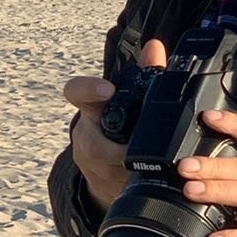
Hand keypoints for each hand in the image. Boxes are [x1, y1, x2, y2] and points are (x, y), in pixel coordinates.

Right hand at [64, 39, 167, 213]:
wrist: (107, 169)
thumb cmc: (122, 125)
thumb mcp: (129, 100)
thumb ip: (145, 73)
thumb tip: (155, 47)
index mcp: (92, 110)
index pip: (78, 92)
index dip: (89, 89)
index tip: (108, 89)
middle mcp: (87, 137)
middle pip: (95, 143)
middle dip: (120, 148)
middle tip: (140, 146)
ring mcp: (94, 166)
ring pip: (111, 169)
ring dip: (133, 168)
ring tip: (157, 166)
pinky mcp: (105, 188)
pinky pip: (122, 187)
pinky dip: (140, 184)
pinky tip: (158, 182)